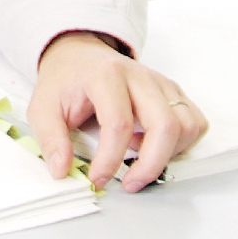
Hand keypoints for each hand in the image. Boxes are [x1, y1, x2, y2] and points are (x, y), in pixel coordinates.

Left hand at [30, 32, 207, 191]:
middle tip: (129, 183)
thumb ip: (50, 139)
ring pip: (186, 125)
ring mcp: (161, 83)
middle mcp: (139, 76)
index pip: (118, 124)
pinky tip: (152, 143)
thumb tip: (62, 171)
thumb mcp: (42, 106)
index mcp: (105, 75)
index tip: (97, 178)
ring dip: (168, 152)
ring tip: (136, 155)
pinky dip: (181, 142)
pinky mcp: (173, 93)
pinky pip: (195, 122)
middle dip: (150, 164)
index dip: (110, 159)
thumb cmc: (64, 81)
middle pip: (164, 125)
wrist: (78, 55)